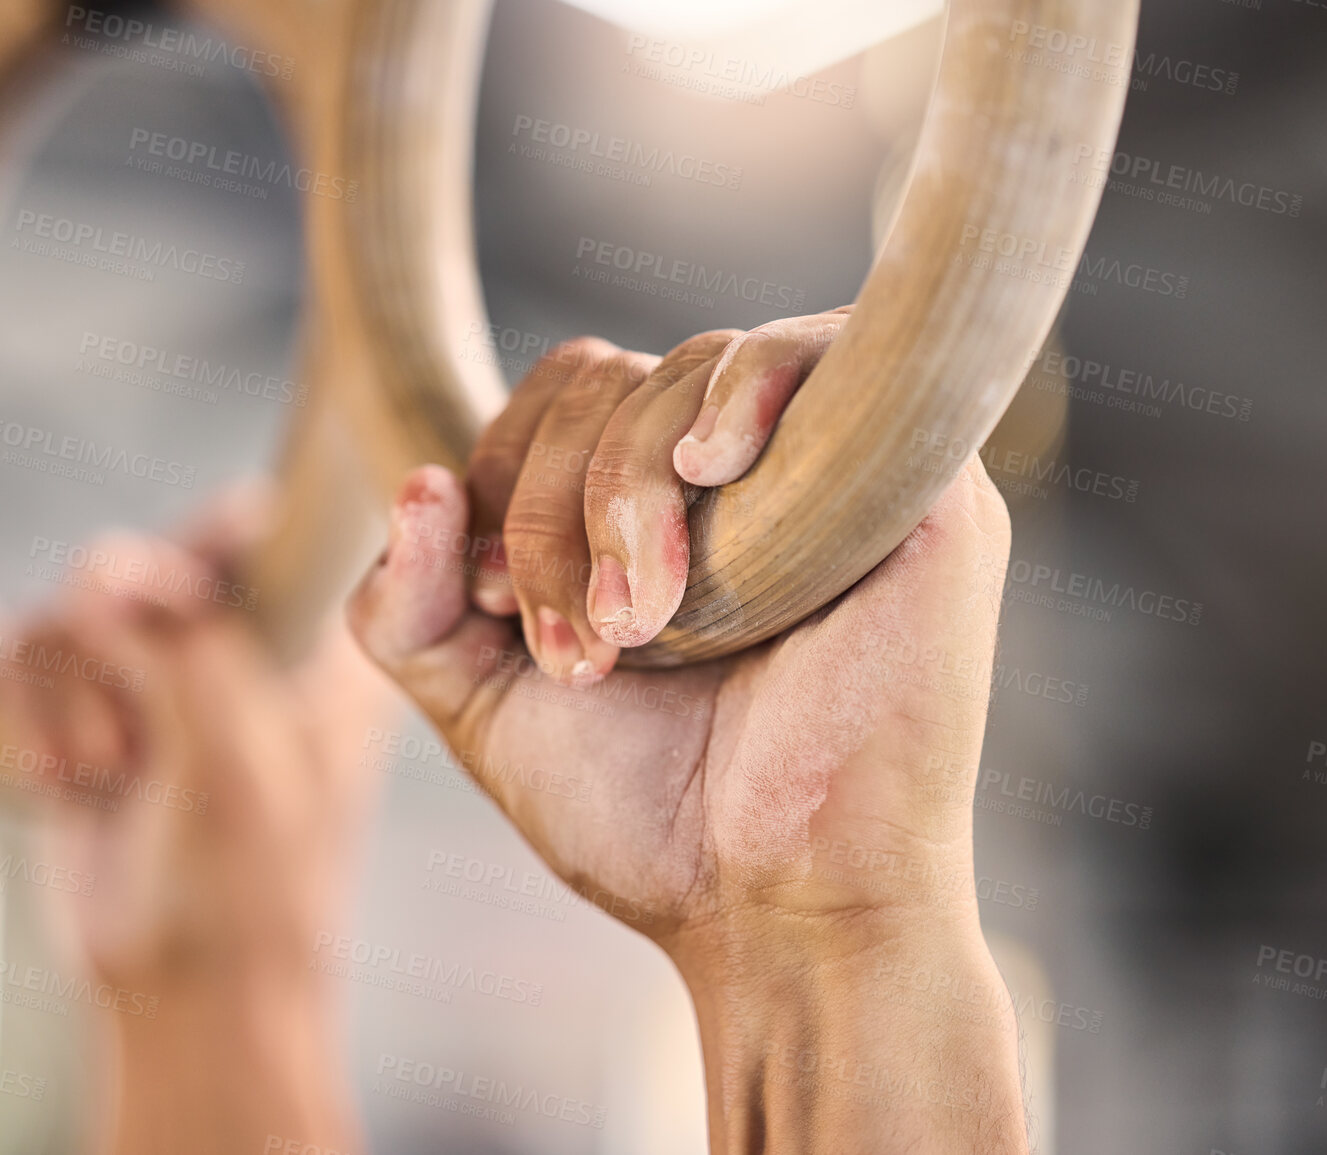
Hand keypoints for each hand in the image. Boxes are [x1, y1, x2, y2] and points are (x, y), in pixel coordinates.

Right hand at [0, 486, 387, 1154]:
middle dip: (129, 633)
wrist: (188, 993)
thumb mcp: (237, 753)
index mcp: (319, 639)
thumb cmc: (247, 882)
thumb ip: (184, 643)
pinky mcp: (87, 707)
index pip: (266, 524)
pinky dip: (35, 714)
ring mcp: (159, 673)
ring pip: (79, 601)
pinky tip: (73, 781)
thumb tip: (109, 563)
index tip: (185, 607)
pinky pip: (24, 648)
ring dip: (81, 691)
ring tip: (117, 770)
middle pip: (158, 551)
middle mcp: (240, 641)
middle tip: (146, 717)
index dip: (213, 540)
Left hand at [348, 311, 1027, 1151]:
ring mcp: (831, 467)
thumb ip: (413, 606)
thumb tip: (412, 481)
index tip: (497, 610)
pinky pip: (822, 348)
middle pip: (607, 380)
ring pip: (686, 371)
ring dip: (625, 496)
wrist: (774, 902)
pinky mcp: (914, 481)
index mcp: (653, 504)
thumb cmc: (647, 818)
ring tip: (643, 625)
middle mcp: (744, 472)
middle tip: (578, 648)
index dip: (500, 479)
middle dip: (551, 511)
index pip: (557, 398)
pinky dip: (743, 390)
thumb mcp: (486, 706)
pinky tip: (708, 467)